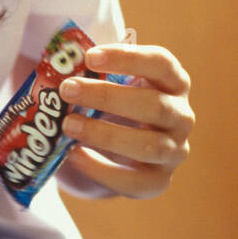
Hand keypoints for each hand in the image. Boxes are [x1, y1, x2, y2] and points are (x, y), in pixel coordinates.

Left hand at [59, 43, 193, 198]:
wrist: (120, 152)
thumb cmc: (114, 106)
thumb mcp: (110, 84)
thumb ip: (92, 75)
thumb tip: (56, 68)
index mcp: (173, 82)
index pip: (161, 64)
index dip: (127, 58)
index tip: (89, 57)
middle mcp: (181, 116)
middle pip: (154, 106)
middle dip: (107, 97)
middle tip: (67, 90)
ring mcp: (174, 151)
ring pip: (148, 146)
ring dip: (104, 134)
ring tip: (68, 125)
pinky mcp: (159, 181)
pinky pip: (133, 181)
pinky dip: (100, 170)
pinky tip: (74, 155)